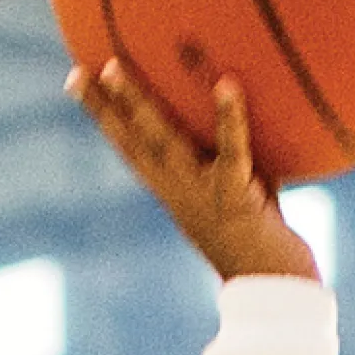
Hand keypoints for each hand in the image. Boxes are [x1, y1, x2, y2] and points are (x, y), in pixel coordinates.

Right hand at [65, 60, 319, 283]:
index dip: (104, 116)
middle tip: (78, 73)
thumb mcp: (242, 187)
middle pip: (133, 143)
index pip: (131, 149)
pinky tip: (225, 83)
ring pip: (163, 142)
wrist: (276, 286)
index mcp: (174, 193)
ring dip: (137, 105)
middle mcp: (179, 192)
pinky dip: (229, 117)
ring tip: (115, 67)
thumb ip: (232, 151)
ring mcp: (203, 194)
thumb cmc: (263, 236)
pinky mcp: (237, 195)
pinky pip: (232, 151)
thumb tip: (236, 100)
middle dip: (103, 108)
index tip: (78, 82)